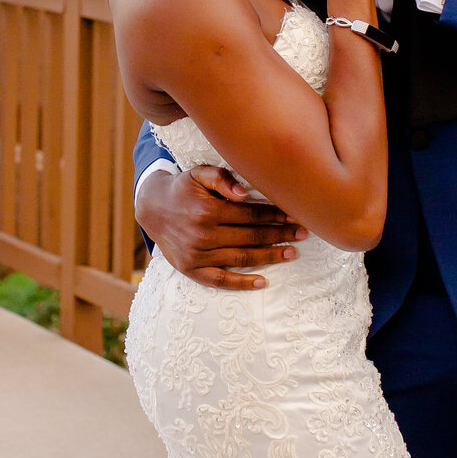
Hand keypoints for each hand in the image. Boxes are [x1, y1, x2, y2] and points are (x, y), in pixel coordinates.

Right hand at [135, 162, 307, 290]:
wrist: (153, 209)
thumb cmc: (183, 189)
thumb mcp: (199, 174)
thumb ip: (221, 178)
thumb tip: (244, 193)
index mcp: (207, 210)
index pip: (250, 214)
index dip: (275, 215)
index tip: (295, 214)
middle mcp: (203, 234)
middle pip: (251, 236)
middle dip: (280, 234)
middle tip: (303, 233)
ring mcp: (197, 255)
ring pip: (241, 258)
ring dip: (270, 256)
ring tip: (292, 253)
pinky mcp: (191, 270)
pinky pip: (220, 280)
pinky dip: (242, 283)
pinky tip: (262, 282)